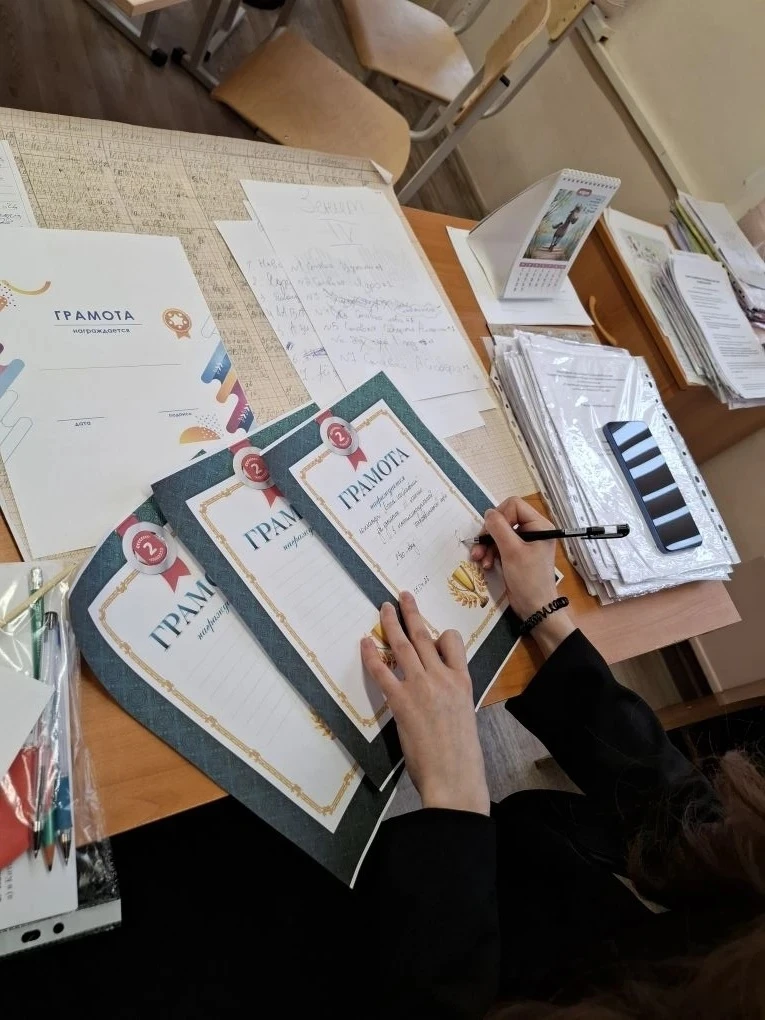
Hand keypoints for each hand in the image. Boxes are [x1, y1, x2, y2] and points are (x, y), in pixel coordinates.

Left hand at [361, 593, 489, 815]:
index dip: (440, 633)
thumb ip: (451, 695)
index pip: (452, 641)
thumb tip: (436, 690)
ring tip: (384, 608)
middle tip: (403, 596)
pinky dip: (372, 655)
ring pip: (404, 645)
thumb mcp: (464, 715)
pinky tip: (365, 643)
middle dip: (411, 613)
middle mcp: (442, 676)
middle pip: (424, 636)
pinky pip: (382, 671)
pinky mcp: (401, 701)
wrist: (454, 775)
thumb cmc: (462, 753)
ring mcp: (420, 686)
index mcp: (462, 680)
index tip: (432, 633)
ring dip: (392, 623)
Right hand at [471, 497, 573, 656]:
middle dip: (490, 533)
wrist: (534, 608)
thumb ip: (499, 528)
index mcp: (539, 525)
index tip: (492, 532)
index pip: (514, 505)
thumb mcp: (512, 551)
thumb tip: (488, 513)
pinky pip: (499, 545)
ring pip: (498, 533)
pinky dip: (490, 553)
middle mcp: (533, 530)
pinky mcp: (516, 554)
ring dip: (487, 546)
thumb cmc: (528, 579)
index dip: (500, 516)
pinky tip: (486, 565)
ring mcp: (524, 543)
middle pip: (504, 518)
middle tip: (480, 547)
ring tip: (480, 559)